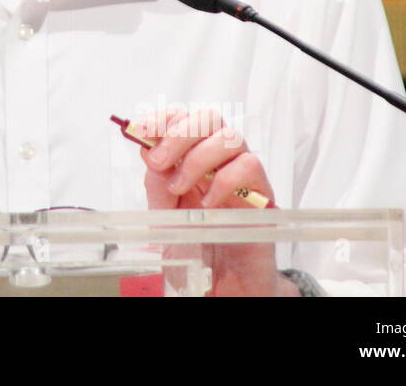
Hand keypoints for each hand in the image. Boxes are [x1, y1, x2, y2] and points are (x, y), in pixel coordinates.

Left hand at [135, 109, 297, 296]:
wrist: (224, 287)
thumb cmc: (196, 249)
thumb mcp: (164, 217)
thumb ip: (156, 185)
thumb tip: (147, 150)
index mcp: (192, 160)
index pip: (183, 118)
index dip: (163, 117)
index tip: (143, 130)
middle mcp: (219, 163)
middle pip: (208, 118)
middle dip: (179, 133)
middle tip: (160, 162)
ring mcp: (243, 178)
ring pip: (230, 136)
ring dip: (198, 158)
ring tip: (181, 188)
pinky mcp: (262, 197)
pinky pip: (251, 166)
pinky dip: (224, 180)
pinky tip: (209, 204)